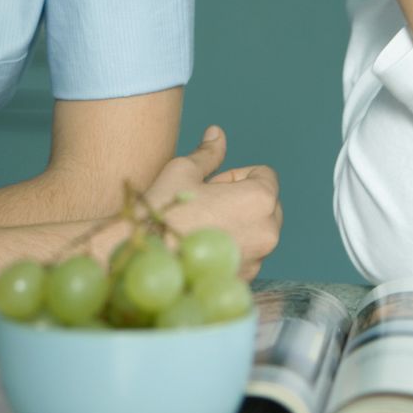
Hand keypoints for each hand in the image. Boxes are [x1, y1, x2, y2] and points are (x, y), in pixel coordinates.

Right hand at [143, 125, 281, 279]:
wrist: (144, 258)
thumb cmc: (164, 209)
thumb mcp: (184, 171)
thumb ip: (208, 153)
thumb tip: (217, 132)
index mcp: (260, 199)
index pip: (265, 175)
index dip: (236, 175)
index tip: (211, 185)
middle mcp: (268, 231)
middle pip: (267, 204)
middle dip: (242, 199)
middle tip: (206, 204)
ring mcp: (259, 259)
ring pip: (257, 231)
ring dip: (238, 224)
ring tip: (202, 227)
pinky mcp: (246, 279)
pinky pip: (248, 254)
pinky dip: (232, 248)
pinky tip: (202, 248)